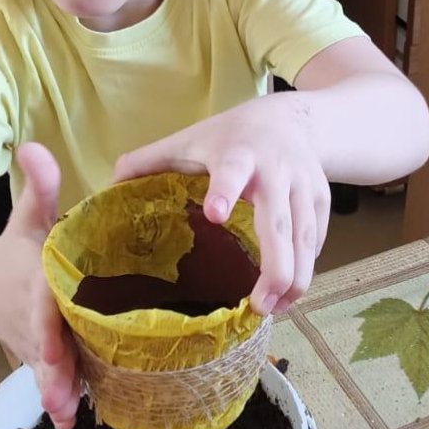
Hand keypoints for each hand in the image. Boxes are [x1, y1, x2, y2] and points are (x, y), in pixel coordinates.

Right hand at [0, 143, 79, 428]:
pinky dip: (53, 400)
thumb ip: (38, 185)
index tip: (48, 344)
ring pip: (42, 367)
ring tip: (66, 412)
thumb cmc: (9, 250)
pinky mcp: (34, 356)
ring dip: (53, 390)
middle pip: (42, 340)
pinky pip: (43, 380)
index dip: (44, 321)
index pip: (38, 298)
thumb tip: (34, 145)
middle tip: (63, 390)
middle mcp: (27, 312)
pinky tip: (66, 423)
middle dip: (52, 365)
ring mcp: (28, 338)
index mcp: (28, 277)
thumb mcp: (24, 217)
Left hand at [114, 96, 330, 314]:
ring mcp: (305, 186)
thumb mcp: (189, 140)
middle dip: (274, 267)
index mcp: (237, 153)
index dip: (224, 190)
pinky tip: (289, 294)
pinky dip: (306, 267)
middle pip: (280, 222)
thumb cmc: (230, 136)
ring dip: (294, 278)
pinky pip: (317, 240)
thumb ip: (148, 161)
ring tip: (274, 309)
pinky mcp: (322, 200)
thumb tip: (106, 188)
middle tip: (259, 305)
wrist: (293, 118)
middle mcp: (276, 170)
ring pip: (305, 238)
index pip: (231, 170)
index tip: (215, 214)